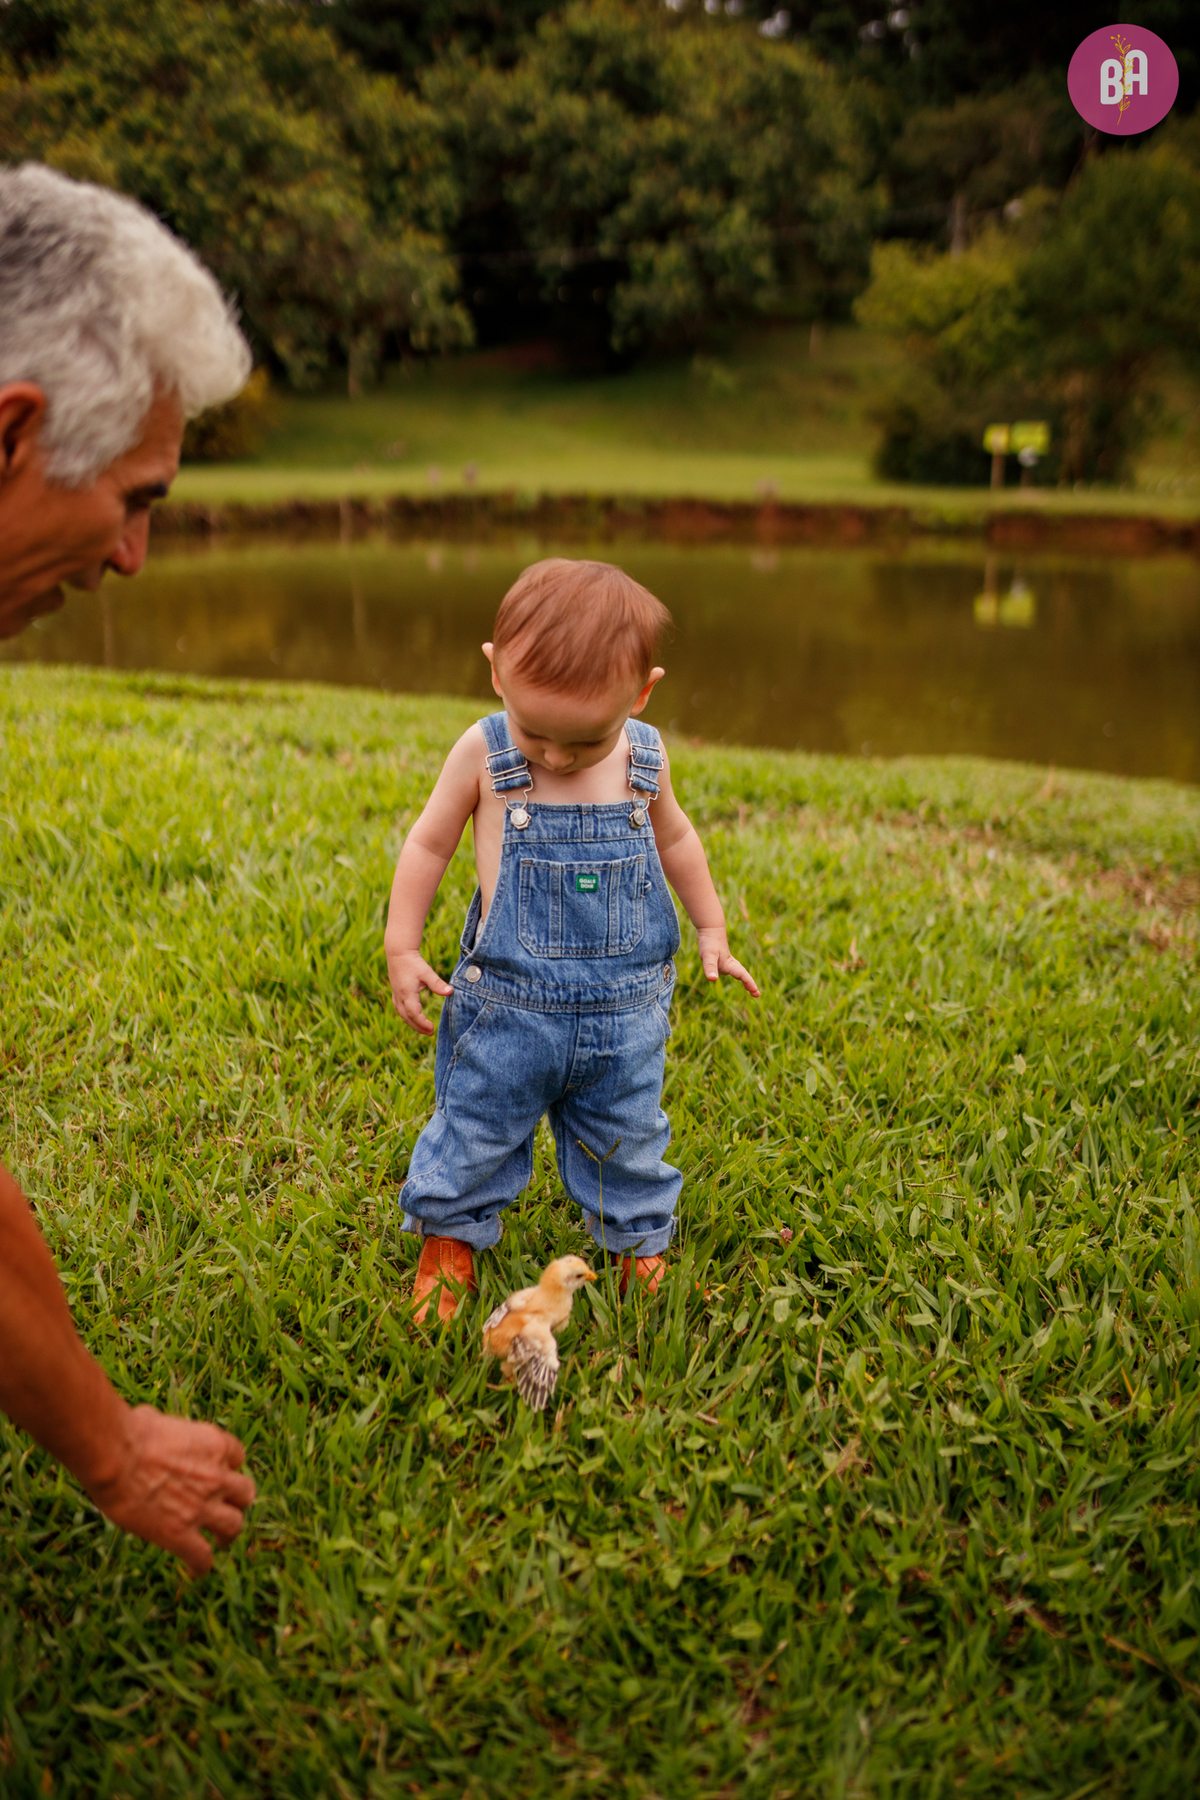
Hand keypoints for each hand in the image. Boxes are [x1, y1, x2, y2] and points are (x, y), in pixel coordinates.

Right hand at [84, 1405, 254, 1578]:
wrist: (116, 1457)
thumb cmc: (129, 1432)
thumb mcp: (159, 1420)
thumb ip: (166, 1429)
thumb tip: (150, 1424)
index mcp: (213, 1444)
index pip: (237, 1456)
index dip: (227, 1466)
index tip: (218, 1473)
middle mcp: (217, 1476)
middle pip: (245, 1493)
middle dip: (236, 1501)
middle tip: (224, 1508)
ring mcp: (202, 1507)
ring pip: (234, 1526)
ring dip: (227, 1534)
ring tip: (219, 1541)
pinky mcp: (181, 1534)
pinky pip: (202, 1557)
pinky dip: (201, 1566)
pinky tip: (196, 1570)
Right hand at [387, 948, 452, 1034]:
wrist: (398, 952)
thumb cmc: (413, 962)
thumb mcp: (427, 972)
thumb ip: (438, 983)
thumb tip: (451, 991)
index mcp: (407, 993)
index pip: (414, 1014)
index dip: (422, 1023)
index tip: (432, 1029)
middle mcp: (399, 997)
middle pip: (407, 1018)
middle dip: (418, 1027)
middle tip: (430, 1033)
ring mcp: (396, 995)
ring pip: (402, 1015)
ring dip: (412, 1023)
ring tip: (424, 1029)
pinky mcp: (396, 993)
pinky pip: (400, 1009)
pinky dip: (407, 1016)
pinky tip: (414, 1018)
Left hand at [696, 927, 759, 995]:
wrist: (709, 927)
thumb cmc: (709, 942)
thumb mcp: (708, 955)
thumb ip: (710, 967)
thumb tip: (713, 979)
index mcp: (729, 964)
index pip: (742, 976)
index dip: (749, 983)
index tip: (756, 992)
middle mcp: (729, 963)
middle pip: (742, 975)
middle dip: (749, 984)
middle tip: (757, 994)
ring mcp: (726, 959)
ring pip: (737, 971)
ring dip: (743, 979)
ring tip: (747, 988)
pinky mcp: (720, 956)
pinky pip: (730, 968)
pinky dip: (734, 973)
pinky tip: (727, 972)